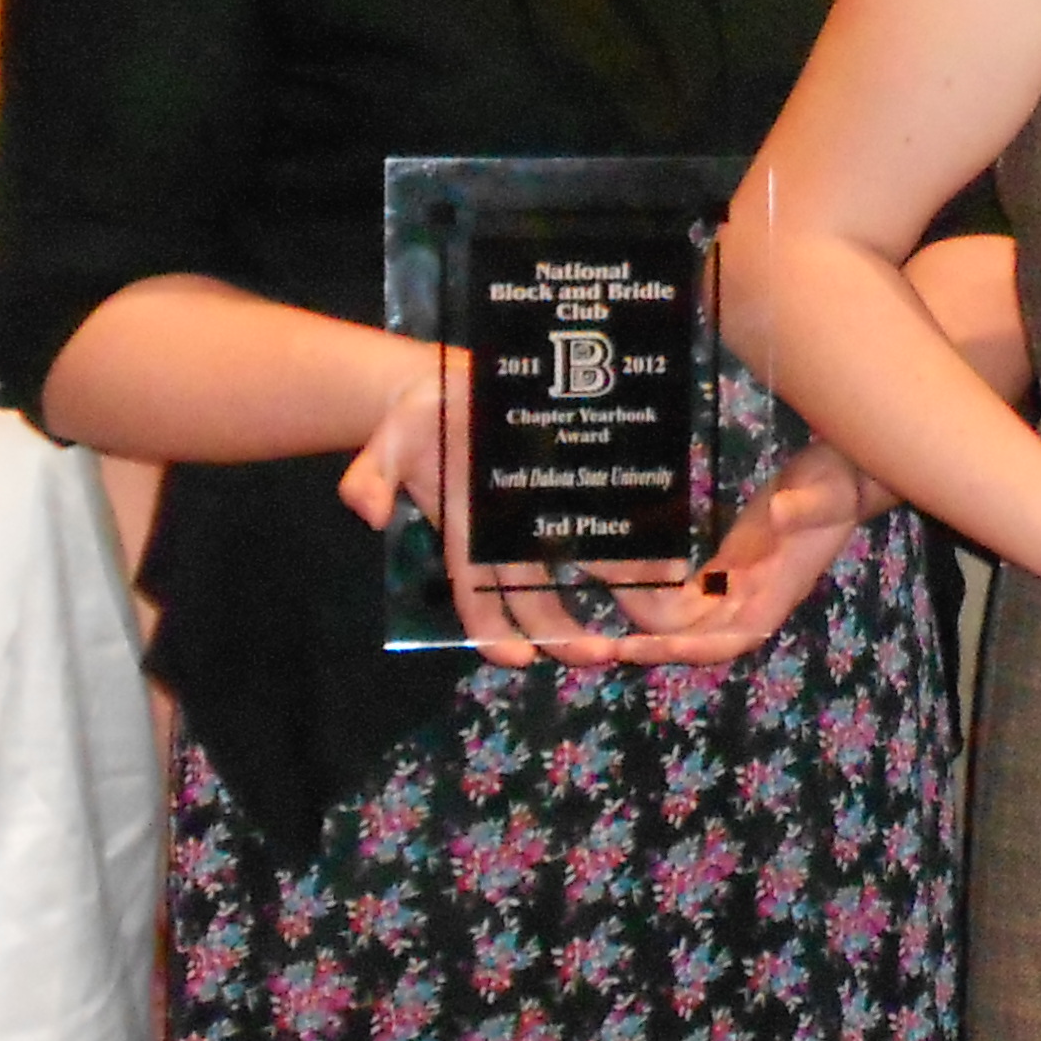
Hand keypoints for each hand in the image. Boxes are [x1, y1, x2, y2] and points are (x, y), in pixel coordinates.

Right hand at [334, 352, 644, 671]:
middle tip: (600, 656)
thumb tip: (366, 509)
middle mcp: (512, 534)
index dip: (495, 630)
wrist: (455, 381)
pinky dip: (641, 543)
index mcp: (467, 535)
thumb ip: (372, 476)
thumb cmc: (420, 418)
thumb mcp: (390, 440)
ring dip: (618, 595)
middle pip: (539, 596)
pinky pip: (612, 517)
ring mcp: (547, 511)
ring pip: (584, 565)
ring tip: (654, 624)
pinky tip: (675, 564)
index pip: (478, 595)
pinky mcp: (578, 480)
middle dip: (565, 632)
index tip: (520, 660)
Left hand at [608, 441, 894, 664]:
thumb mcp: (824, 496)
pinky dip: (651, 583)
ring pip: (678, 617)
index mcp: (772, 596)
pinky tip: (622, 566)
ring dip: (641, 608)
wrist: (840, 477)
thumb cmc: (836, 488)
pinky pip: (680, 589)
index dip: (685, 648)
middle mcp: (749, 602)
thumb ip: (804, 508)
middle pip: (690, 637)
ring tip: (601, 582)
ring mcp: (734, 587)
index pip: (726, 639)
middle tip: (599, 636)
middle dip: (645, 640)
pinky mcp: (723, 567)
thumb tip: (781, 513)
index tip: (644, 646)